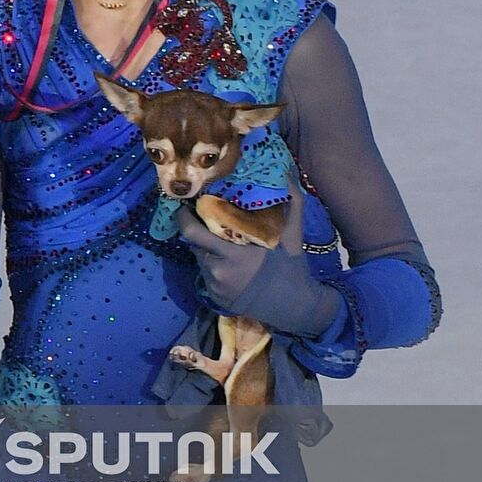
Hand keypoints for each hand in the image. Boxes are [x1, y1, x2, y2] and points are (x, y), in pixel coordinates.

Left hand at [177, 168, 341, 336]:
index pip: (193, 232)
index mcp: (233, 253)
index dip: (185, 215)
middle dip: (193, 227)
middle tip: (198, 214)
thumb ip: (291, 201)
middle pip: (193, 242)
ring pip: (199, 257)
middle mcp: (218, 270)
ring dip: (205, 245)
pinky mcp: (215, 298)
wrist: (295, 307)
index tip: (188, 202)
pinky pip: (205, 273)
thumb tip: (285, 173)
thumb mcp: (293, 233)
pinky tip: (226, 259)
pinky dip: (211, 263)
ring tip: (218, 236)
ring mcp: (215, 286)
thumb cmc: (292, 267)